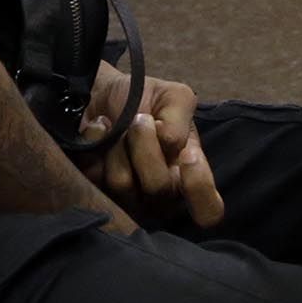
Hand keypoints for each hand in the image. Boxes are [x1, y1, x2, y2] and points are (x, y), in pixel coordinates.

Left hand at [80, 66, 224, 230]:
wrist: (103, 92)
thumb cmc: (145, 100)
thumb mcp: (176, 97)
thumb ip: (181, 119)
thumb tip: (168, 142)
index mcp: (187, 177)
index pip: (209, 210)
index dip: (199, 187)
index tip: (188, 154)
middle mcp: (159, 196)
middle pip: (159, 188)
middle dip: (146, 144)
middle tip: (139, 119)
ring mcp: (124, 199)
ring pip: (123, 182)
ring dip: (119, 142)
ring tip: (119, 124)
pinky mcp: (92, 191)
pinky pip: (93, 174)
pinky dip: (96, 138)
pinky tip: (100, 127)